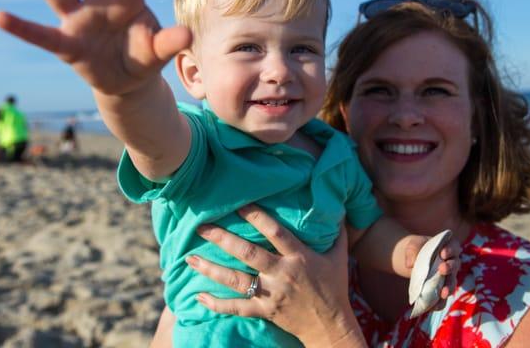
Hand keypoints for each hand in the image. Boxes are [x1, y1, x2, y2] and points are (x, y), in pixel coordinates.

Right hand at [0, 0, 190, 96]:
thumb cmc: (145, 56)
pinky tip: (1, 17)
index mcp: (129, 0)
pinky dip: (24, 28)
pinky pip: (43, 35)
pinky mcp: (68, 43)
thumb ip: (169, 42)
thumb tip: (188, 34)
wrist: (129, 80)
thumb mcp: (159, 51)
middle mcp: (101, 3)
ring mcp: (81, 20)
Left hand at [186, 204, 366, 347]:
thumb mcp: (339, 257)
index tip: (239, 203)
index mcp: (299, 256)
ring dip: (212, 269)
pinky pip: (237, 308)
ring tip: (190, 258)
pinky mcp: (264, 311)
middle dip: (223, 239)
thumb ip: (337, 232)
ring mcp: (271, 294)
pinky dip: (217, 303)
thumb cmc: (334, 287)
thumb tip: (338, 206)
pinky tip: (199, 296)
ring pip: (237, 280)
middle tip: (201, 227)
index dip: (257, 217)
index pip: (276, 232)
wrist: (330, 325)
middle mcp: (282, 274)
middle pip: (248, 254)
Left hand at [404, 234, 460, 299]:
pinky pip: (443, 297)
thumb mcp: (412, 245)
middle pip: (454, 265)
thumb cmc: (416, 248)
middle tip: (442, 269)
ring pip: (451, 283)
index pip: (453, 247)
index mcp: (448, 247)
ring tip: (443, 293)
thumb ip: (412, 251)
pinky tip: (434, 307)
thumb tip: (410, 264)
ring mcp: (448, 277)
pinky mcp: (442, 288)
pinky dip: (440, 302)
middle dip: (449, 268)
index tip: (443, 253)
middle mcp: (452, 262)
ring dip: (448, 288)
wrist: (413, 259)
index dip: (450, 250)